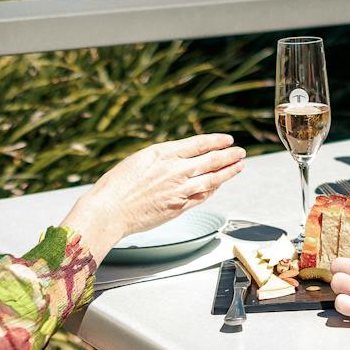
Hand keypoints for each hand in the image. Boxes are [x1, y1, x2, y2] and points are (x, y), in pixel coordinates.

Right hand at [63, 134, 244, 261]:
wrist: (109, 210)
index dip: (216, 141)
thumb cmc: (117, 186)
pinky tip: (219, 186)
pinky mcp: (178, 207)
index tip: (227, 139)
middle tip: (241, 152)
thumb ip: (163, 158)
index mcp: (163, 153)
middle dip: (229, 155)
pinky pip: (202, 196)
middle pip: (211, 160)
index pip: (198, 144)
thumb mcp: (139, 160)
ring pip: (212, 179)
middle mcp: (175, 170)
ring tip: (239, 166)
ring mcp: (179, 189)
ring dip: (228, 172)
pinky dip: (213, 190)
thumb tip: (180, 158)